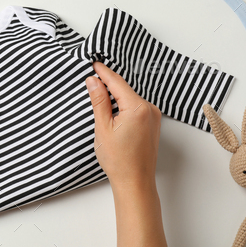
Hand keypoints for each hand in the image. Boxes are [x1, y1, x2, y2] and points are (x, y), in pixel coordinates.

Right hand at [85, 62, 160, 187]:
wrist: (135, 182)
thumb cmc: (119, 160)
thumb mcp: (103, 127)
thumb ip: (99, 101)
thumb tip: (94, 81)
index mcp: (137, 108)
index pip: (117, 82)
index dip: (103, 72)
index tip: (93, 63)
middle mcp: (150, 109)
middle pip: (124, 90)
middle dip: (108, 85)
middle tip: (92, 79)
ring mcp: (154, 117)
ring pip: (130, 99)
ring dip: (116, 97)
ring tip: (98, 96)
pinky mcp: (153, 124)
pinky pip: (136, 108)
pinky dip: (124, 106)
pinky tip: (112, 112)